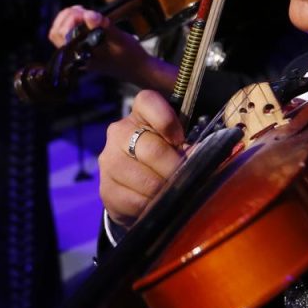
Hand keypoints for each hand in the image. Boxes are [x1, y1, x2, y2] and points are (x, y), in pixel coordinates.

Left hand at [47, 7, 173, 90]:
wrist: (139, 69)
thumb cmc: (131, 56)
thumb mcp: (120, 39)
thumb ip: (104, 27)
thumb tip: (89, 15)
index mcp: (82, 56)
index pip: (61, 35)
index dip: (69, 19)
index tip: (85, 13)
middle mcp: (78, 55)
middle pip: (56, 33)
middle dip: (66, 16)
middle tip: (82, 9)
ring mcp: (80, 52)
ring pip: (61, 33)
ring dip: (68, 18)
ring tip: (82, 11)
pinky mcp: (86, 48)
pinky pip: (70, 34)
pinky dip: (74, 22)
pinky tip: (86, 16)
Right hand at [99, 90, 185, 229]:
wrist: (136, 188)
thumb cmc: (163, 158)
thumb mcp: (176, 144)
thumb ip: (187, 144)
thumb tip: (200, 156)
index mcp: (139, 114)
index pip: (148, 101)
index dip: (167, 120)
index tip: (180, 140)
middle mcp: (118, 132)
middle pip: (151, 149)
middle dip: (174, 168)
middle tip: (186, 178)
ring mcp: (109, 161)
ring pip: (144, 180)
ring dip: (165, 191)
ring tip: (174, 194)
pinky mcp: (106, 189)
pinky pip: (135, 201)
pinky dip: (152, 206)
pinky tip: (158, 204)